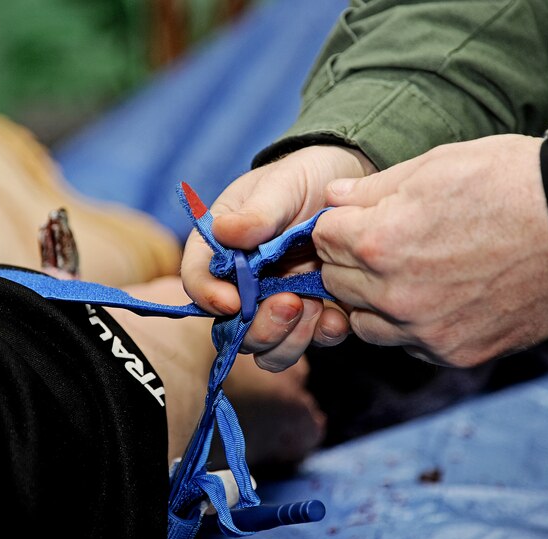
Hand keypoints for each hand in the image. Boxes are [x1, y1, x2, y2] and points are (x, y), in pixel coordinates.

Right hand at [181, 145, 374, 370]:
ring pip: (267, 349)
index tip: (232, 301)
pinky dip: (322, 336)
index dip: (207, 296)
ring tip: (315, 307)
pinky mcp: (311, 317)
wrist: (350, 189)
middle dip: (259, 328)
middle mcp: (242, 286)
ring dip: (289, 339)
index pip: (197, 279)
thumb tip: (225, 232)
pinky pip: (310, 343)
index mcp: (220, 250)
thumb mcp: (281, 185)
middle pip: (231, 330)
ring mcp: (276, 305)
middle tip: (290, 303)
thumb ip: (257, 212)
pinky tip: (337, 316)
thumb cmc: (304, 180)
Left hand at [312, 135, 547, 366]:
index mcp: (379, 242)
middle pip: (337, 282)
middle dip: (350, 261)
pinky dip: (411, 325)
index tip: (356, 220)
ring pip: (365, 322)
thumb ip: (371, 189)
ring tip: (408, 273)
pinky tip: (438, 297)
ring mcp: (425, 330)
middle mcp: (394, 295)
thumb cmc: (506, 183)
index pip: (321, 240)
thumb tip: (332, 197)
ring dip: (373, 300)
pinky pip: (407, 345)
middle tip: (383, 244)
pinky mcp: (455, 353)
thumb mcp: (433, 166)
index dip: (337, 225)